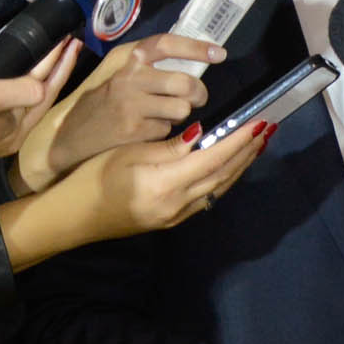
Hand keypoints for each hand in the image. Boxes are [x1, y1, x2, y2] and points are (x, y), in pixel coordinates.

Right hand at [14, 34, 220, 190]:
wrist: (68, 137)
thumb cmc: (100, 104)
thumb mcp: (118, 75)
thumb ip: (149, 67)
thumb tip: (195, 61)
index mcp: (126, 58)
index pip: (165, 43)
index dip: (196, 47)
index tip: (219, 54)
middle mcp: (128, 77)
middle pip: (184, 82)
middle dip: (198, 93)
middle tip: (197, 99)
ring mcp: (131, 105)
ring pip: (181, 109)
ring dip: (180, 116)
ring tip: (164, 117)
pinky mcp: (133, 130)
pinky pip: (168, 131)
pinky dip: (164, 133)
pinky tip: (147, 133)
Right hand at [62, 125, 270, 243]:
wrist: (76, 216)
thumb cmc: (94, 177)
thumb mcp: (129, 153)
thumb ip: (169, 147)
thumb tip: (202, 134)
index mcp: (166, 184)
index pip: (213, 158)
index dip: (239, 140)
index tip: (258, 122)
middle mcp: (178, 204)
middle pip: (223, 175)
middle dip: (248, 152)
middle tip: (268, 130)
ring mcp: (176, 216)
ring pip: (219, 188)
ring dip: (241, 166)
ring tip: (257, 146)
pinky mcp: (172, 220)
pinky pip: (208, 197)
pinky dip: (224, 179)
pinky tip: (230, 168)